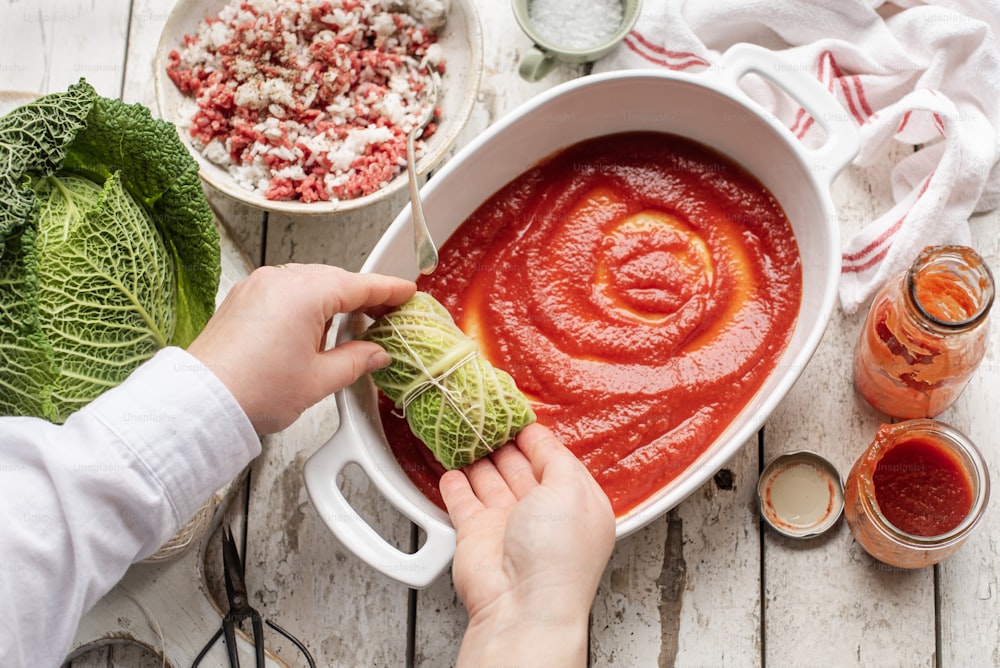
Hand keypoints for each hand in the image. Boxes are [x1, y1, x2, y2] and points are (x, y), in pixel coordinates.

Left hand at [187, 264, 414, 433]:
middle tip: (384, 317)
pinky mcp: (243, 298)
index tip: (407, 292)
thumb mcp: (319, 380)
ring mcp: (258, 286)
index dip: (388, 290)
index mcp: (305, 293)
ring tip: (348, 331)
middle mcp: (280, 280)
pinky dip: (305, 305)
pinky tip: (313, 330)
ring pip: (309, 284)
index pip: (360, 285)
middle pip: (335, 280)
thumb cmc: (253, 390)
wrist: (201, 402)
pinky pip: (285, 291)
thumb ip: (355, 361)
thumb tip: (375, 353)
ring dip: (332, 302)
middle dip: (361, 297)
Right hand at [440, 423, 614, 666]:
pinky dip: (456, 484)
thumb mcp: (571, 490)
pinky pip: (463, 501)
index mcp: (575, 504)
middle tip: (490, 420)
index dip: (538, 438)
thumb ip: (557, 458)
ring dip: (480, 459)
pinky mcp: (476, 534)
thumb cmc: (556, 556)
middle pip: (521, 468)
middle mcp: (542, 515)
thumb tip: (542, 439)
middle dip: (506, 443)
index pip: (555, 460)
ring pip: (491, 481)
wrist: (522, 604)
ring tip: (469, 435)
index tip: (520, 416)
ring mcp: (508, 525)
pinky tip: (453, 468)